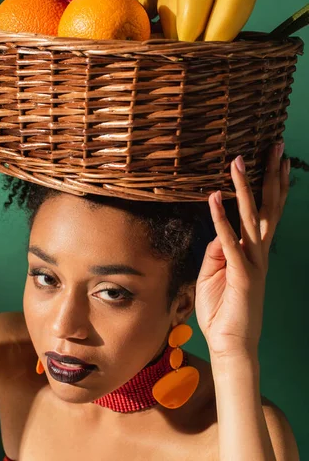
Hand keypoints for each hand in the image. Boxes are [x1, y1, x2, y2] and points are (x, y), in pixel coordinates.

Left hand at [195, 144, 288, 359]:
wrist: (230, 344)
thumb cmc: (222, 309)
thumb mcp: (214, 271)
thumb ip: (217, 248)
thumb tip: (217, 229)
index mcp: (253, 251)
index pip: (265, 212)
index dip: (270, 185)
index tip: (274, 160)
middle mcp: (258, 252)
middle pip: (268, 207)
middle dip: (270, 175)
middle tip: (275, 147)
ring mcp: (252, 262)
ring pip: (251, 217)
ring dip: (245, 188)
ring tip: (240, 161)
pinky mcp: (240, 273)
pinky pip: (229, 241)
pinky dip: (221, 218)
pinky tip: (216, 198)